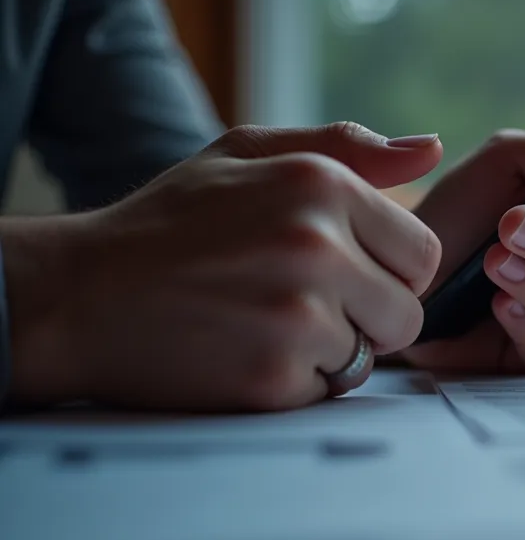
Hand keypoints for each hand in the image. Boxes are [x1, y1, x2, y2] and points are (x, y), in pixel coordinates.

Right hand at [3, 123, 443, 410]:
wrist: (77, 295)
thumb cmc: (171, 223)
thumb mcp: (249, 155)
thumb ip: (346, 148)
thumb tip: (432, 150)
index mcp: (321, 184)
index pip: (423, 252)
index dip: (389, 269)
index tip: (344, 271)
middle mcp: (317, 246)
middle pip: (407, 313)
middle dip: (367, 316)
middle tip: (300, 303)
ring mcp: (296, 316)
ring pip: (369, 355)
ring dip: (328, 351)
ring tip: (263, 323)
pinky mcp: (273, 378)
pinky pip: (327, 392)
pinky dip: (294, 383)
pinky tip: (243, 352)